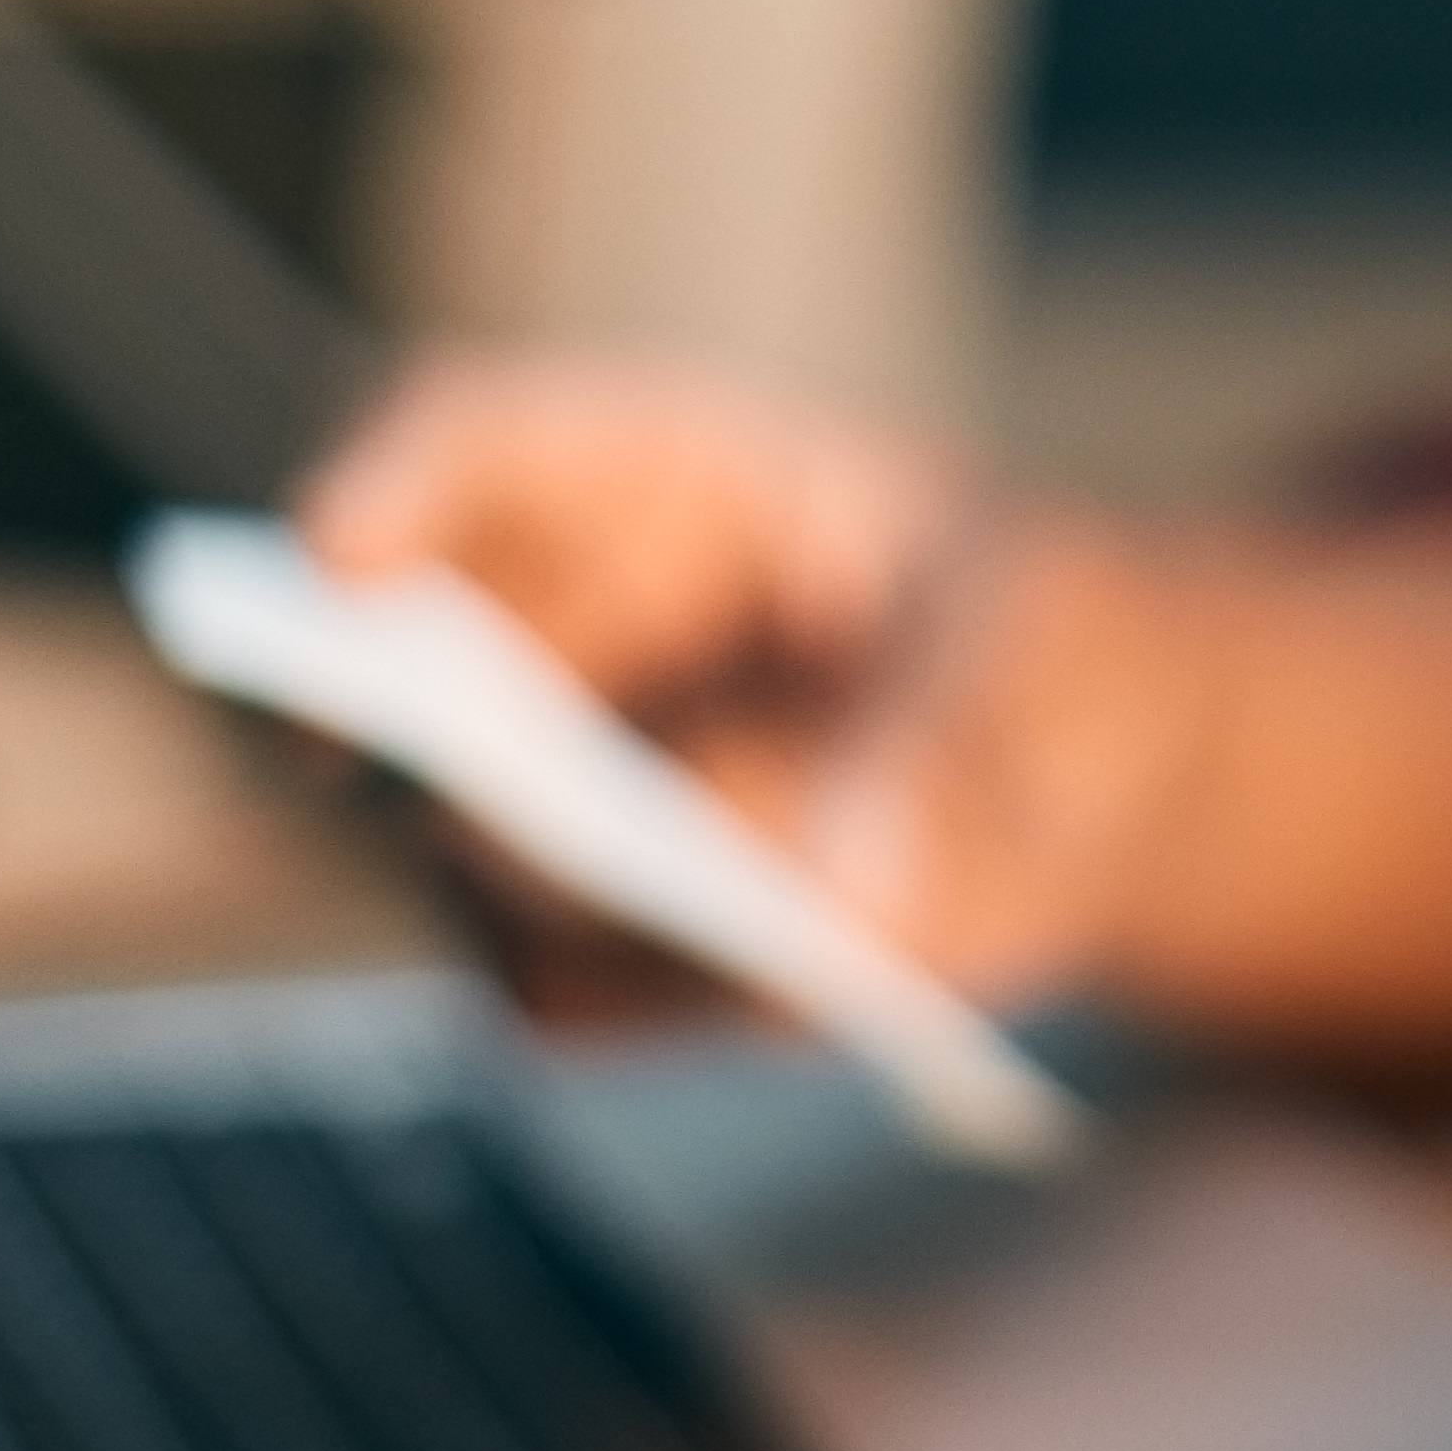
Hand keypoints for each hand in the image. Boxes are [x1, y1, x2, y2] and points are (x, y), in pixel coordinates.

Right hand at [295, 351, 1100, 1002]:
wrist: (1118, 775)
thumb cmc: (1056, 643)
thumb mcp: (1051, 651)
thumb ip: (954, 757)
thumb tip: (856, 899)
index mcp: (669, 487)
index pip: (483, 448)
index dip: (391, 491)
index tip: (333, 559)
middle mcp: (578, 638)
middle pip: (418, 665)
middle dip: (394, 726)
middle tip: (450, 795)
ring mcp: (575, 799)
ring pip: (469, 850)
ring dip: (540, 890)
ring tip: (696, 909)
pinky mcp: (609, 942)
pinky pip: (560, 988)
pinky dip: (629, 1002)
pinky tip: (782, 990)